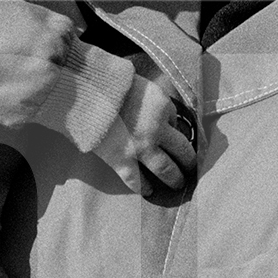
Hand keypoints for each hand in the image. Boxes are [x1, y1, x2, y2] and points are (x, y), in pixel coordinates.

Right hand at [96, 75, 195, 196]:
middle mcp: (157, 130)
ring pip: (165, 169)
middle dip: (189, 161)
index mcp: (163, 108)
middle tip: (192, 168)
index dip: (174, 127)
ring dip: (174, 178)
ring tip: (178, 184)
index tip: (171, 132)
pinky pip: (135, 180)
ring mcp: (140, 148)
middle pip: (182, 151)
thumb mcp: (143, 86)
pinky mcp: (120, 160)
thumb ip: (158, 103)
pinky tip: (149, 192)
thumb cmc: (112, 84)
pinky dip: (143, 187)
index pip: (177, 122)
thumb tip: (167, 120)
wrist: (85, 95)